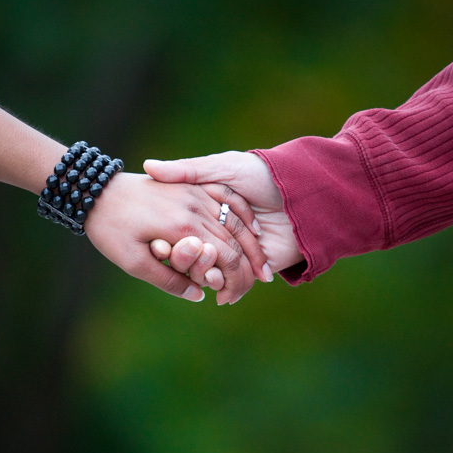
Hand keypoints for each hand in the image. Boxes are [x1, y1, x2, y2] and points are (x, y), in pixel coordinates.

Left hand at [84, 172, 269, 303]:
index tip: (238, 295)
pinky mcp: (190, 184)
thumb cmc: (110, 229)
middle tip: (261, 281)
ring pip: (235, 219)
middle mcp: (195, 207)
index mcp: (183, 228)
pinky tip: (252, 228)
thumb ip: (168, 280)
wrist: (95, 191)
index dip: (237, 278)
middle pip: (235, 239)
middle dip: (250, 263)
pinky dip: (242, 214)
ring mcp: (194, 192)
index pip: (225, 256)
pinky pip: (226, 197)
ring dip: (252, 242)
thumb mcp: (133, 262)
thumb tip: (199, 295)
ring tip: (262, 262)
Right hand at [144, 151, 303, 274]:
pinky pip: (234, 281)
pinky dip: (224, 286)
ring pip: (210, 270)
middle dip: (182, 261)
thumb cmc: (264, 174)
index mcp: (208, 208)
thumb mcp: (223, 167)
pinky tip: (216, 284)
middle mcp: (219, 231)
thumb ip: (187, 170)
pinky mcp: (255, 267)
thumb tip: (148, 166)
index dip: (166, 238)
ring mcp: (237, 251)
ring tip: (197, 274)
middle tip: (173, 263)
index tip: (154, 243)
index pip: (179, 229)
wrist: (304, 192)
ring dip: (201, 275)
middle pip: (192, 253)